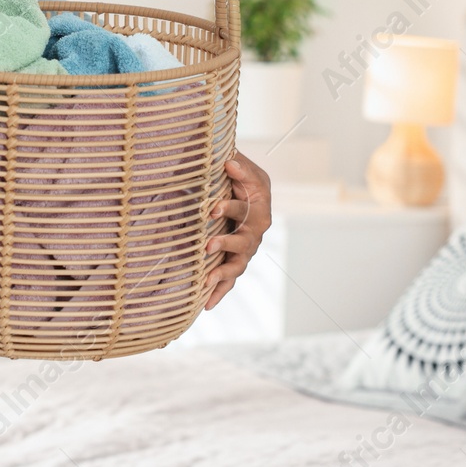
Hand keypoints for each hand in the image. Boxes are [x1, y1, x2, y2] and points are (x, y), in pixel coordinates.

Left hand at [203, 150, 271, 310]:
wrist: (242, 191)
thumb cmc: (240, 177)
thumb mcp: (241, 167)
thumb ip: (237, 165)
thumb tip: (228, 162)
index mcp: (259, 205)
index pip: (246, 207)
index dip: (229, 209)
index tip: (212, 208)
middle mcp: (256, 230)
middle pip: (243, 239)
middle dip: (226, 242)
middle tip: (208, 244)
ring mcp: (247, 249)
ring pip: (238, 264)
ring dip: (223, 271)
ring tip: (207, 278)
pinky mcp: (236, 261)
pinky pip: (230, 280)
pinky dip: (220, 292)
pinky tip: (207, 305)